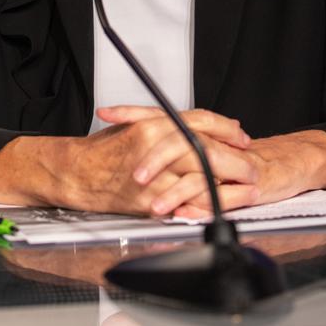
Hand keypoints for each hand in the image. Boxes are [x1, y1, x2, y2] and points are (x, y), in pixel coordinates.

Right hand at [78, 107, 256, 215]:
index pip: (201, 121)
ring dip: (225, 185)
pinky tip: (214, 205)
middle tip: (251, 168)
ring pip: (201, 178)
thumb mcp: (135, 126)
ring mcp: (153, 174)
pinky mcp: (148, 200)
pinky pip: (185, 204)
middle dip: (235, 160)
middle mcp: (155, 145)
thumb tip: (199, 130)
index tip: (241, 138)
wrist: (75, 173)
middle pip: (207, 150)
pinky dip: (202, 205)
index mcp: (154, 124)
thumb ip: (167, 128)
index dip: (226, 129)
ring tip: (241, 189)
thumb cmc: (101, 152)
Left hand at [143, 130, 325, 219]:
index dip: (135, 112)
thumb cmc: (242, 163)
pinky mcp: (245, 184)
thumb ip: (174, 153)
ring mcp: (228, 161)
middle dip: (151, 155)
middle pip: (177, 138)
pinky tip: (182, 215)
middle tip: (130, 171)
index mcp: (198, 131)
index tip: (108, 114)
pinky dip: (197, 205)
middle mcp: (212, 141)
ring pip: (196, 169)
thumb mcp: (202, 153)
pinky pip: (217, 195)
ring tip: (150, 204)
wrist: (288, 166)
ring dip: (171, 188)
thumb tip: (134, 152)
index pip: (162, 115)